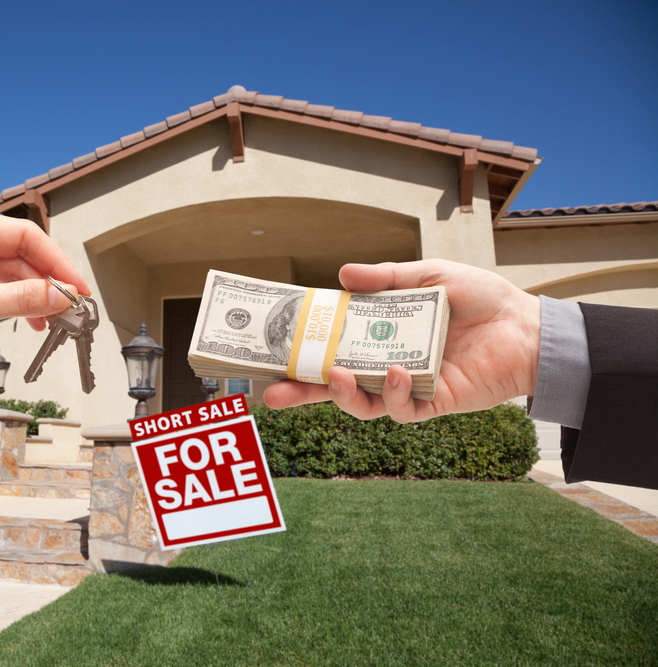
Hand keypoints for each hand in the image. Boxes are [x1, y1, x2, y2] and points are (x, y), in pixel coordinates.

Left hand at [0, 212, 89, 402]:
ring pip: (9, 276)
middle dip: (47, 281)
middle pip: (19, 256)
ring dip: (32, 298)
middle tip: (72, 308)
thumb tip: (62, 295)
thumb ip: (20, 299)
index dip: (56, 262)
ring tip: (53, 321)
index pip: (24, 236)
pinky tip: (27, 323)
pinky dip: (14, 307)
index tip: (78, 287)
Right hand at [263, 259, 539, 422]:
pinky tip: (396, 372)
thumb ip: (386, 278)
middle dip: (300, 392)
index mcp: (379, 333)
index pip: (331, 345)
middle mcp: (385, 363)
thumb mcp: (428, 276)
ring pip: (361, 404)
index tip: (272, 348)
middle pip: (333, 384)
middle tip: (272, 394)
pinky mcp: (431, 403)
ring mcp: (407, 386)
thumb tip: (340, 275)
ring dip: (342, 395)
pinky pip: (401, 408)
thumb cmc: (481, 299)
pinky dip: (393, 393)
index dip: (302, 350)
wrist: (527, 326)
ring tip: (335, 376)